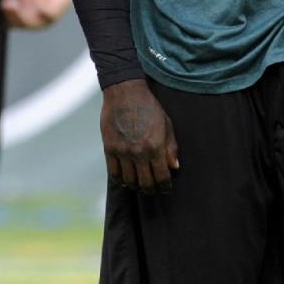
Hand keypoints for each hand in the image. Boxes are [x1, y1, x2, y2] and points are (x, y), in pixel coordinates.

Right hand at [101, 78, 178, 193]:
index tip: (165, 188)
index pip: (162, 177)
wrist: (125, 93)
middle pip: (145, 183)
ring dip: (135, 186)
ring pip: (129, 180)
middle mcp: (139, 152)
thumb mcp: (166, 125)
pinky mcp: (109, 148)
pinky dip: (120, 179)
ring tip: (139, 184)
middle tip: (152, 190)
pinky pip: (114, 172)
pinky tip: (125, 178)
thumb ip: (171, 147)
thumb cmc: (149, 107)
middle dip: (151, 190)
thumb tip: (174, 167)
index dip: (165, 186)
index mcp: (155, 146)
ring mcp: (122, 151)